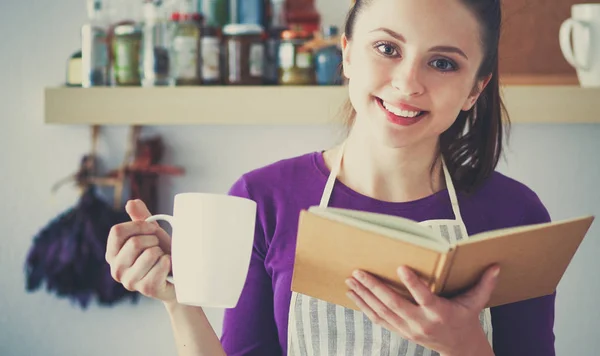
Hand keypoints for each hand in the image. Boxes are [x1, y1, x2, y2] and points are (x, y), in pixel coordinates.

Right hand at [106, 199, 175, 303]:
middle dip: (153, 240)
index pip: (117, 231)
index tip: (152, 228)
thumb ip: (141, 218)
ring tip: (162, 259)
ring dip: (162, 252)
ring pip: (150, 254)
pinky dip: (169, 262)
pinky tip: (168, 268)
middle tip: (158, 248)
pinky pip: (161, 266)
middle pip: (134, 242)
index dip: (138, 225)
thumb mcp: (151, 233)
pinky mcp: (147, 289)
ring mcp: (130, 281)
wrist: (179, 276)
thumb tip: (131, 202)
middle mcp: (116, 269)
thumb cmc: (162, 252)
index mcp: (112, 254)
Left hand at [345, 265, 499, 355]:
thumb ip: (484, 284)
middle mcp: (421, 322)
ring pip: (381, 312)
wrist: (459, 348)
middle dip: (374, 288)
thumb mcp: (476, 303)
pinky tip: (354, 294)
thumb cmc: (466, 319)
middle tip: (359, 272)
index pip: (424, 297)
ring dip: (364, 296)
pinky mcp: (400, 331)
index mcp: (439, 312)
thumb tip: (496, 266)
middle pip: (394, 304)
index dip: (413, 284)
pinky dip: (364, 307)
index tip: (401, 267)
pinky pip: (378, 319)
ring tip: (350, 280)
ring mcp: (408, 329)